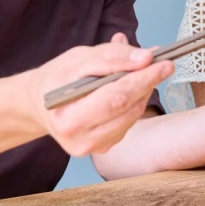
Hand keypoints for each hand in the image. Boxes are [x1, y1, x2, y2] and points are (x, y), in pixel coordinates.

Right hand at [26, 34, 173, 156]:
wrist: (39, 104)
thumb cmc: (57, 78)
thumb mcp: (78, 58)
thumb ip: (111, 56)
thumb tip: (145, 58)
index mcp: (67, 117)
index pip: (114, 97)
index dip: (142, 79)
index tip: (163, 62)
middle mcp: (79, 140)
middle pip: (126, 109)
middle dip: (148, 84)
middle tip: (166, 64)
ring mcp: (92, 147)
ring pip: (131, 117)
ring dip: (143, 93)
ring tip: (145, 72)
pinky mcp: (102, 149)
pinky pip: (128, 123)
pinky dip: (134, 104)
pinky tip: (130, 90)